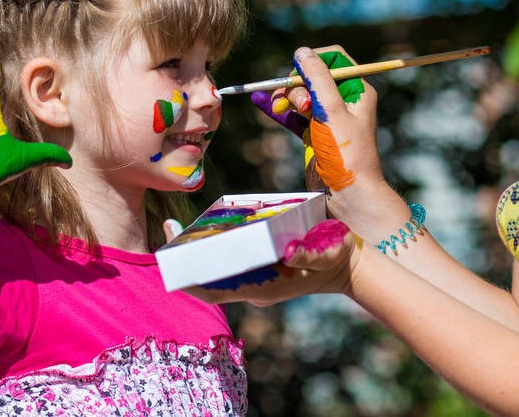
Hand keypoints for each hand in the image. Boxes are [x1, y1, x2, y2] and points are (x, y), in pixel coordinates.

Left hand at [180, 219, 360, 305]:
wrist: (349, 267)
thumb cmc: (338, 259)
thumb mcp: (328, 253)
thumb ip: (310, 254)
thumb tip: (288, 250)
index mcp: (263, 288)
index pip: (217, 291)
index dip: (191, 280)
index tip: (171, 260)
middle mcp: (254, 287)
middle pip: (211, 278)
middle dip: (187, 258)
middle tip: (169, 228)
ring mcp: (256, 280)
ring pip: (218, 270)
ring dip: (198, 251)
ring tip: (179, 226)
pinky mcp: (260, 269)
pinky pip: (230, 261)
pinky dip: (216, 247)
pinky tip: (207, 226)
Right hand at [265, 46, 407, 238]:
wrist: (349, 197)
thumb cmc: (347, 155)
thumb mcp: (331, 112)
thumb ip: (317, 79)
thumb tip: (301, 51)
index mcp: (357, 91)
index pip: (334, 59)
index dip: (313, 61)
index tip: (298, 71)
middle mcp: (343, 101)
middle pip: (313, 76)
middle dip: (297, 84)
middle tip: (297, 104)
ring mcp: (327, 118)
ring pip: (301, 94)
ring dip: (286, 97)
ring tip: (278, 107)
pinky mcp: (314, 133)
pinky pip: (293, 114)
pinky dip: (279, 109)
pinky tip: (261, 102)